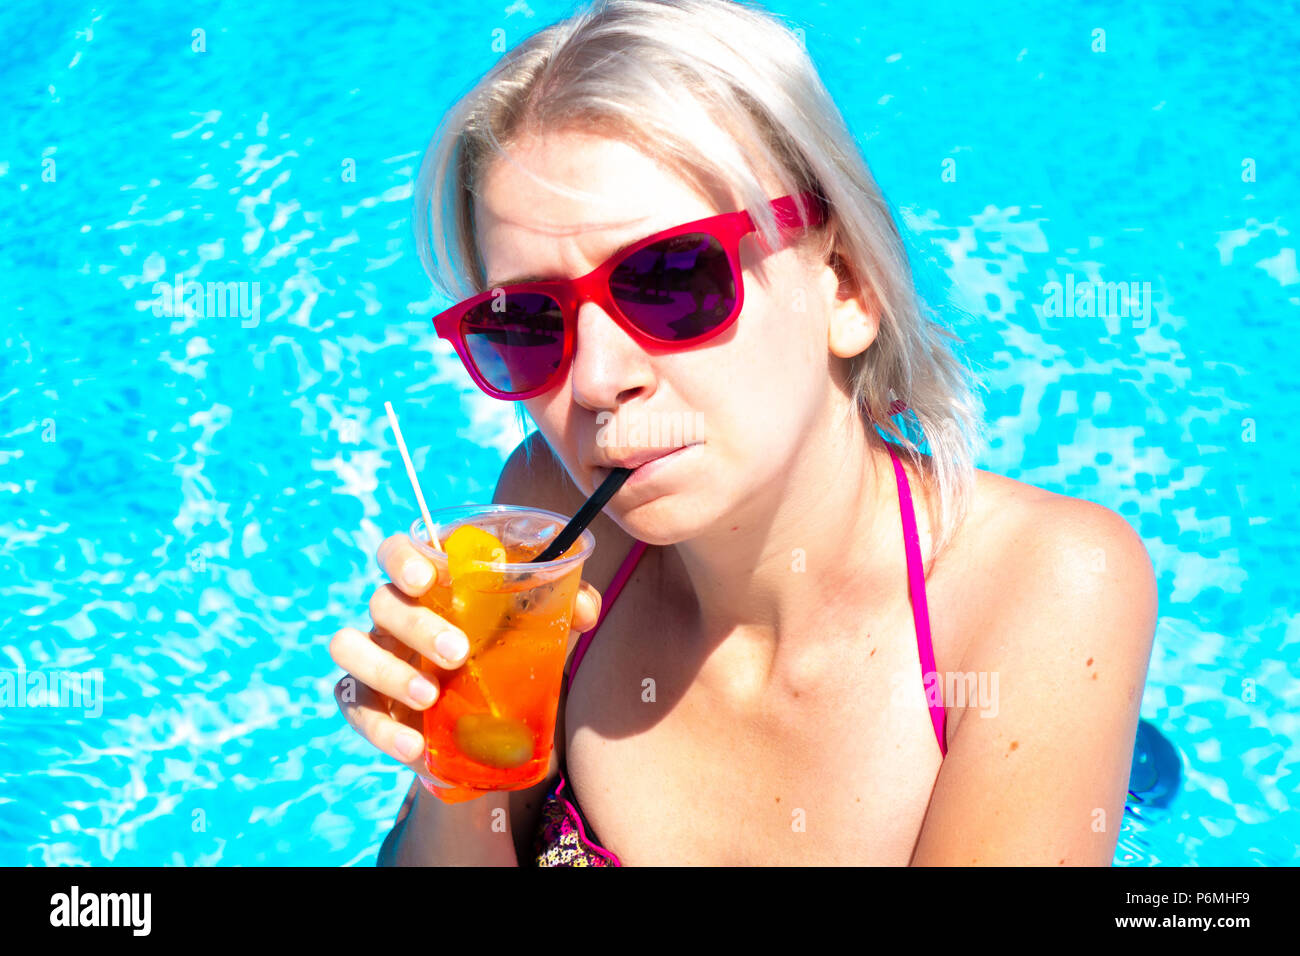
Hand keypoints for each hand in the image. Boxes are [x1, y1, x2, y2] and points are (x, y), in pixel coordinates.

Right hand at [331, 531, 601, 794]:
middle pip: (383, 600)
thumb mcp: (542, 629)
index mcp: (431, 582)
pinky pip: (354, 706)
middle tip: (459, 653)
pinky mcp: (369, 702)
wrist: (490, 720)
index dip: (404, 557)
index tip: (426, 577)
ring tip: (431, 695)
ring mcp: (377, 655)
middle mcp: (396, 612)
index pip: (399, 550)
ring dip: (388, 670)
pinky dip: (380, 728)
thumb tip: (584, 610)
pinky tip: (414, 745)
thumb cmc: (508, 651)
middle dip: (417, 625)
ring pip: (351, 646)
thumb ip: (569, 608)